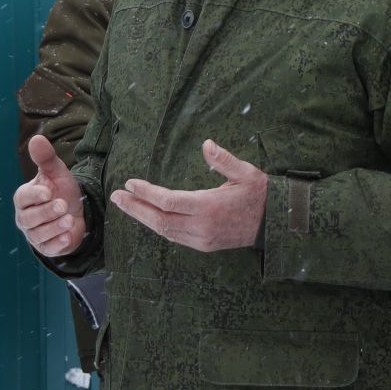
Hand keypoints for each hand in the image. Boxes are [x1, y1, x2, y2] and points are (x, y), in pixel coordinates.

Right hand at [15, 135, 86, 257]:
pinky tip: (68, 236)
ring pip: (38, 234)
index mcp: (25, 198)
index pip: (23, 198)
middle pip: (29, 218)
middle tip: (63, 205)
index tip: (48, 191)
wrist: (76, 210)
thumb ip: (46, 158)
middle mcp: (25, 217)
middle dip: (46, 212)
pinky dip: (58, 243)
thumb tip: (36, 138)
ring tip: (69, 220)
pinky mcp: (46, 247)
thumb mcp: (57, 172)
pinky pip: (49, 248)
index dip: (34, 195)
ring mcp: (35, 234)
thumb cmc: (61, 189)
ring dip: (54, 228)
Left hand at [110, 140, 267, 252]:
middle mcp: (201, 225)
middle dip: (135, 207)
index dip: (146, 193)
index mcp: (208, 206)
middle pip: (158, 218)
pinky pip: (174, 237)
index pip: (167, 200)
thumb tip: (206, 144)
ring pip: (163, 230)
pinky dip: (158, 226)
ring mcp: (201, 238)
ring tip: (126, 205)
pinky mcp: (204, 246)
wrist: (274, 223)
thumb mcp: (246, 173)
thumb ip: (224, 159)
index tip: (130, 183)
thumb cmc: (260, 194)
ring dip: (142, 218)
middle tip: (116, 196)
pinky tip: (148, 217)